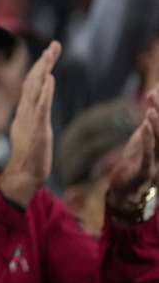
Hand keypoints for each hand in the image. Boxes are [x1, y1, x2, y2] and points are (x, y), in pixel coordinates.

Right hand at [0, 42, 61, 206]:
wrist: (24, 174)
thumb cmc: (30, 156)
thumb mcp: (33, 131)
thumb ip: (35, 115)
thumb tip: (39, 101)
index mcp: (25, 111)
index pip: (32, 84)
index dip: (39, 68)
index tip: (48, 53)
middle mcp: (26, 111)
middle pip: (33, 81)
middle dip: (44, 62)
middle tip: (54, 45)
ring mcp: (31, 119)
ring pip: (35, 89)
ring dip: (43, 71)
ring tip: (50, 54)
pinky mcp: (37, 128)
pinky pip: (41, 107)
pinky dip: (44, 92)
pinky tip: (49, 79)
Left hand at [105, 88, 158, 220]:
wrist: (126, 192)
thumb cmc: (135, 163)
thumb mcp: (142, 140)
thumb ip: (149, 124)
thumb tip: (152, 102)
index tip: (154, 91)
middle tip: (153, 94)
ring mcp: (156, 164)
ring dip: (156, 126)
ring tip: (151, 109)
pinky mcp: (144, 172)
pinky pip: (147, 156)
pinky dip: (147, 141)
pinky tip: (144, 128)